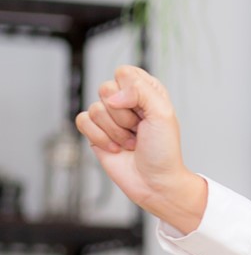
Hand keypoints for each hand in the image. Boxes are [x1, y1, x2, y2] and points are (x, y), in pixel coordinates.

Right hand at [74, 66, 206, 232]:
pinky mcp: (95, 132)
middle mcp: (127, 101)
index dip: (130, 91)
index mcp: (146, 92)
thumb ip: (141, 91)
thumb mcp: (163, 114)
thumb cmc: (164, 150)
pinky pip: (82, 121)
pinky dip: (100, 138)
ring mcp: (109, 117)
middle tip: (138, 130)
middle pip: (105, 89)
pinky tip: (115, 148)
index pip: (124, 73)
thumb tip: (113, 96)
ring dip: (115, 131)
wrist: (154, 182)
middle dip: (123, 116)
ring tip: (131, 143)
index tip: (144, 110)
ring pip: (95, 108)